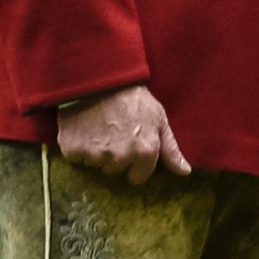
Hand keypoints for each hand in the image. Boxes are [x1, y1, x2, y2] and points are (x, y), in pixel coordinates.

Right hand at [57, 85, 190, 185]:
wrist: (100, 80)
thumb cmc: (134, 98)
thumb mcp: (159, 120)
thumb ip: (171, 150)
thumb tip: (185, 172)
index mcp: (145, 152)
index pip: (137, 177)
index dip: (134, 164)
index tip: (129, 148)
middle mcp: (121, 158)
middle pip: (115, 170)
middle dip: (114, 156)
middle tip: (113, 133)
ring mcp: (96, 155)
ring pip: (95, 164)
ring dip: (95, 152)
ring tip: (98, 128)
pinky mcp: (73, 150)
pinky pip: (75, 158)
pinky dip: (77, 147)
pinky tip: (83, 129)